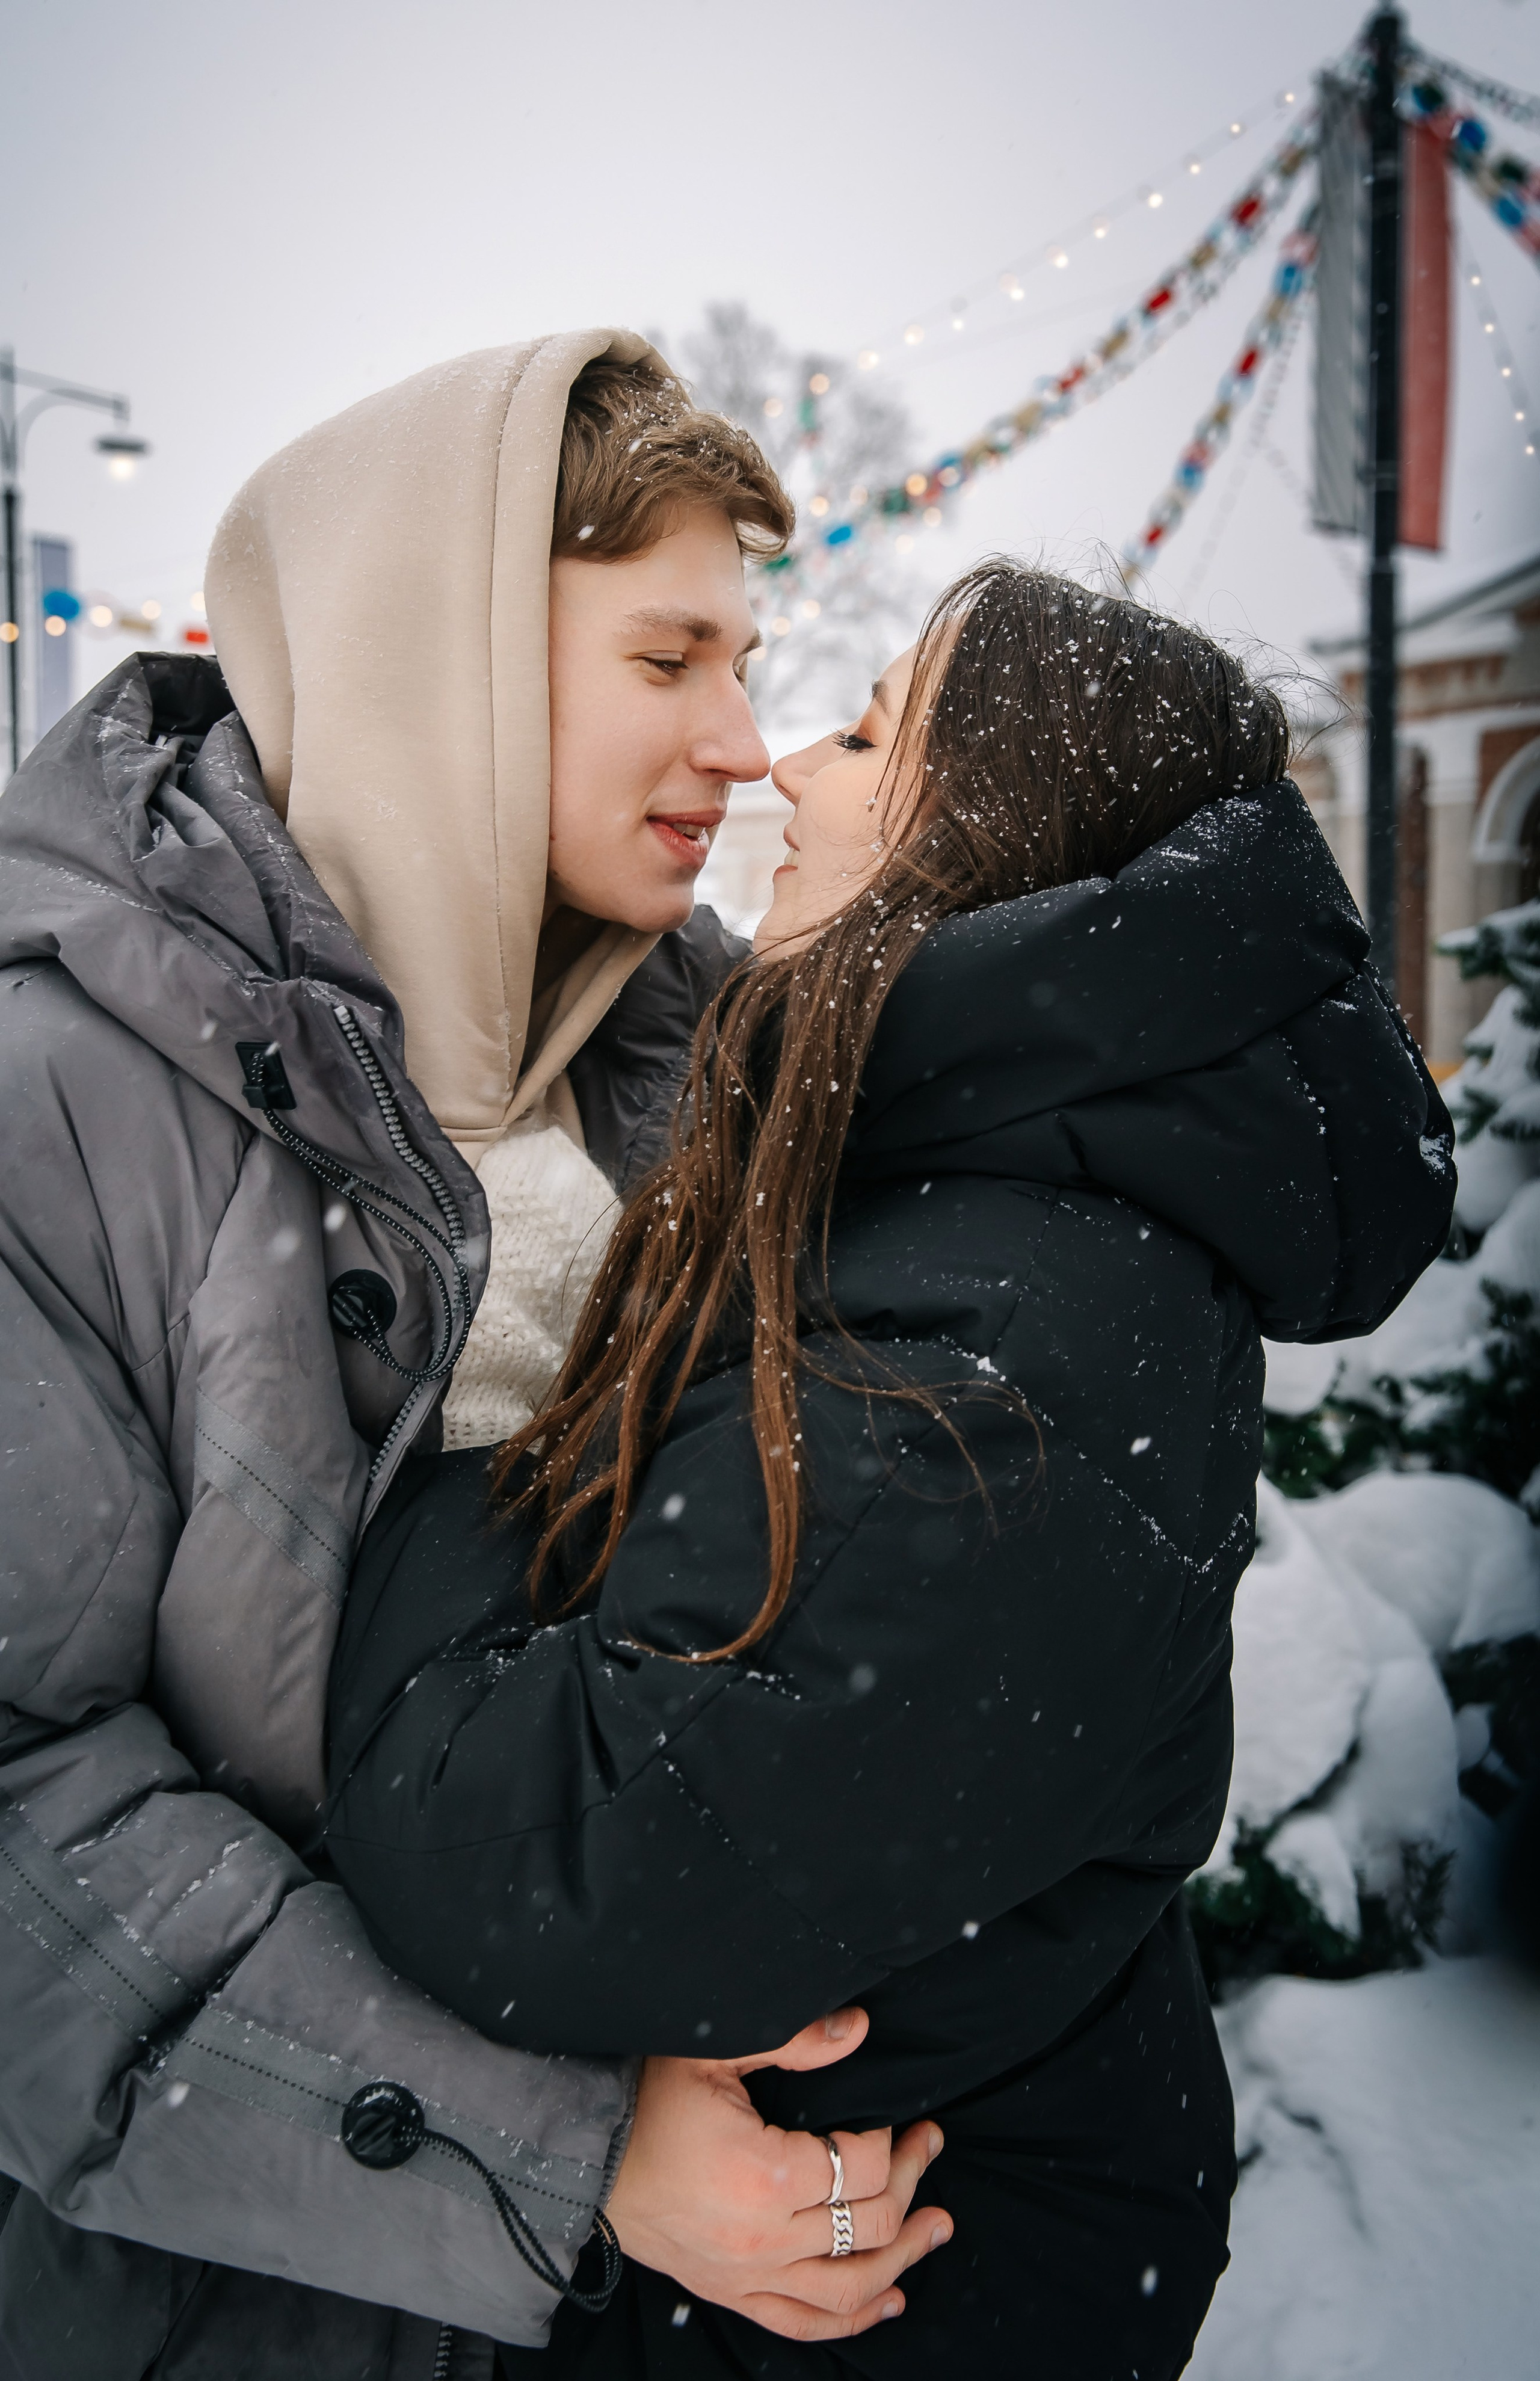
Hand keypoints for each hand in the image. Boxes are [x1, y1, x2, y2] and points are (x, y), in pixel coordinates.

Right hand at [604, 2007, 950, 2340]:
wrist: (584, 2158)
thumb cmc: (647, 2099)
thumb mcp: (714, 2051)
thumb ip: (792, 2040)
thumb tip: (858, 2028)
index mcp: (765, 2174)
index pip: (864, 2167)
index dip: (900, 2144)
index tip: (914, 2124)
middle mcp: (764, 2238)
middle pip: (868, 2224)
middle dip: (913, 2186)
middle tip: (931, 2151)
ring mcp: (748, 2275)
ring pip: (849, 2286)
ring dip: (903, 2258)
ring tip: (936, 2229)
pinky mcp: (730, 2294)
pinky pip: (803, 2323)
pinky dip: (853, 2318)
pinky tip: (887, 2299)